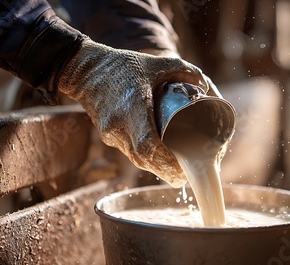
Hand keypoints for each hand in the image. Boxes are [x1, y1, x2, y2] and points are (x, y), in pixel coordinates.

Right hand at [57, 39, 216, 186]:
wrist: (84, 70)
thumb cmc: (121, 65)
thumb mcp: (154, 63)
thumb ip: (182, 70)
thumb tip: (205, 84)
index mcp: (132, 108)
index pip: (147, 144)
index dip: (166, 161)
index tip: (183, 170)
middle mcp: (120, 126)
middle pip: (144, 159)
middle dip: (167, 172)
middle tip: (186, 176)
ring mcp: (111, 134)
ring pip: (137, 160)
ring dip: (157, 168)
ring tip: (177, 172)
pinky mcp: (108, 137)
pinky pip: (130, 153)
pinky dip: (146, 159)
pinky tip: (160, 160)